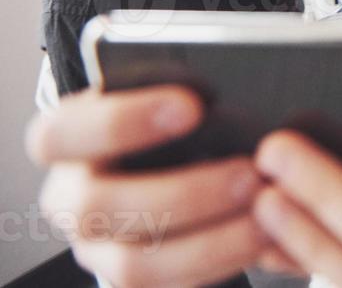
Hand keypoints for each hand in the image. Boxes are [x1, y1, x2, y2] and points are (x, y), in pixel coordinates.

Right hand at [25, 85, 285, 286]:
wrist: (177, 156)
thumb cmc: (177, 112)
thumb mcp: (171, 89)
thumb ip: (184, 90)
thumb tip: (228, 90)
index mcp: (66, 141)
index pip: (57, 136)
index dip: (120, 121)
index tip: (193, 105)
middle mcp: (72, 198)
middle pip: (98, 208)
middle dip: (182, 192)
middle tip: (250, 171)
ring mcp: (98, 246)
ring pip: (134, 262)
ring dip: (209, 240)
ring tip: (267, 211)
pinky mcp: (135, 278)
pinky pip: (172, 284)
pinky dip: (223, 260)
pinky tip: (267, 235)